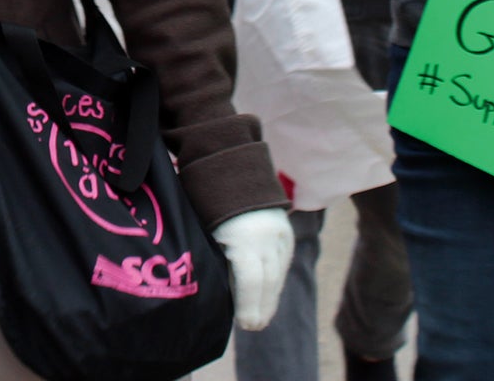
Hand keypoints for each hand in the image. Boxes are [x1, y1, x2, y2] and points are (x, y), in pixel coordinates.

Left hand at [214, 208, 293, 331]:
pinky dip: (275, 282)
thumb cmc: (207, 201)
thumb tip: (221, 293)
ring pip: (279, 273)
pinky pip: (283, 262)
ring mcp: (281, 232)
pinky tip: (267, 297)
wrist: (231, 166)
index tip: (245, 325)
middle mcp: (268, 235)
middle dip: (262, 307)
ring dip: (270, 298)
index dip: (248, 305)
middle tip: (253, 327)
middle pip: (269, 280)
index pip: (251, 280)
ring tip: (261, 319)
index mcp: (245, 236)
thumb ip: (217, 259)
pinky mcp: (286, 232)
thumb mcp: (208, 231)